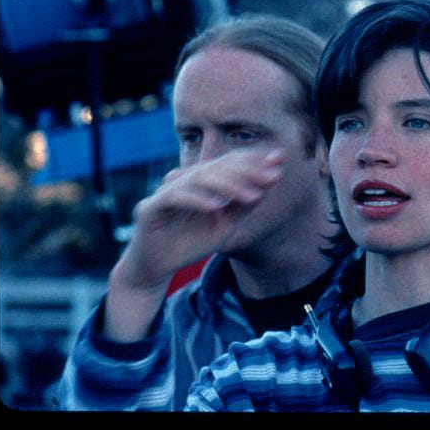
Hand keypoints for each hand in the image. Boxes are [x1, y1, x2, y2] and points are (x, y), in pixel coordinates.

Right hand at [101, 148, 285, 340]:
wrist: (156, 268)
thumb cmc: (189, 244)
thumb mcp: (224, 226)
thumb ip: (243, 206)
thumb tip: (268, 183)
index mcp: (199, 181)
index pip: (227, 163)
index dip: (253, 160)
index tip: (279, 161)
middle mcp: (182, 179)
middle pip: (216, 167)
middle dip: (246, 170)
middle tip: (271, 175)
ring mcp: (165, 191)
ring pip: (198, 179)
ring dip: (227, 186)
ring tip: (251, 196)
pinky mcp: (150, 207)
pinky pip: (175, 198)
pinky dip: (196, 200)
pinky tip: (215, 207)